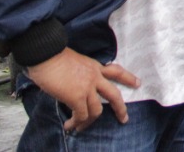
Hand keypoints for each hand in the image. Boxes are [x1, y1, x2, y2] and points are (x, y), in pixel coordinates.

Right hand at [24, 47, 138, 132]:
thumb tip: (70, 86)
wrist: (46, 54)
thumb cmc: (53, 56)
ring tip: (80, 128)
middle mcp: (95, 77)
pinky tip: (69, 125)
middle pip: (114, 95)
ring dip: (89, 122)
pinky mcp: (77, 97)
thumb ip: (78, 74)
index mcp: (94, 66)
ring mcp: (87, 87)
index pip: (116, 71)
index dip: (128, 78)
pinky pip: (81, 115)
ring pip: (97, 111)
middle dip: (120, 108)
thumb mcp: (73, 62)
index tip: (137, 83)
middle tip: (124, 118)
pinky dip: (76, 123)